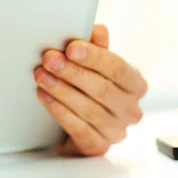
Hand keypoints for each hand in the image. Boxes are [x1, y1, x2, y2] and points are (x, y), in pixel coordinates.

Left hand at [34, 24, 147, 155]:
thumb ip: (97, 48)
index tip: (71, 46)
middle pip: (102, 89)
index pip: (118, 68)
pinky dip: (59, 111)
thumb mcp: (96, 67)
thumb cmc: (92, 90)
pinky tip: (45, 97)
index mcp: (135, 85)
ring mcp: (116, 131)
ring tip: (41, 76)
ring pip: (88, 109)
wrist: (83, 125)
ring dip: (61, 90)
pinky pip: (79, 129)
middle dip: (72, 72)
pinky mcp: (98, 147)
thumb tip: (98, 29)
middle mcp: (130, 110)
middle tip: (49, 59)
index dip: (94, 57)